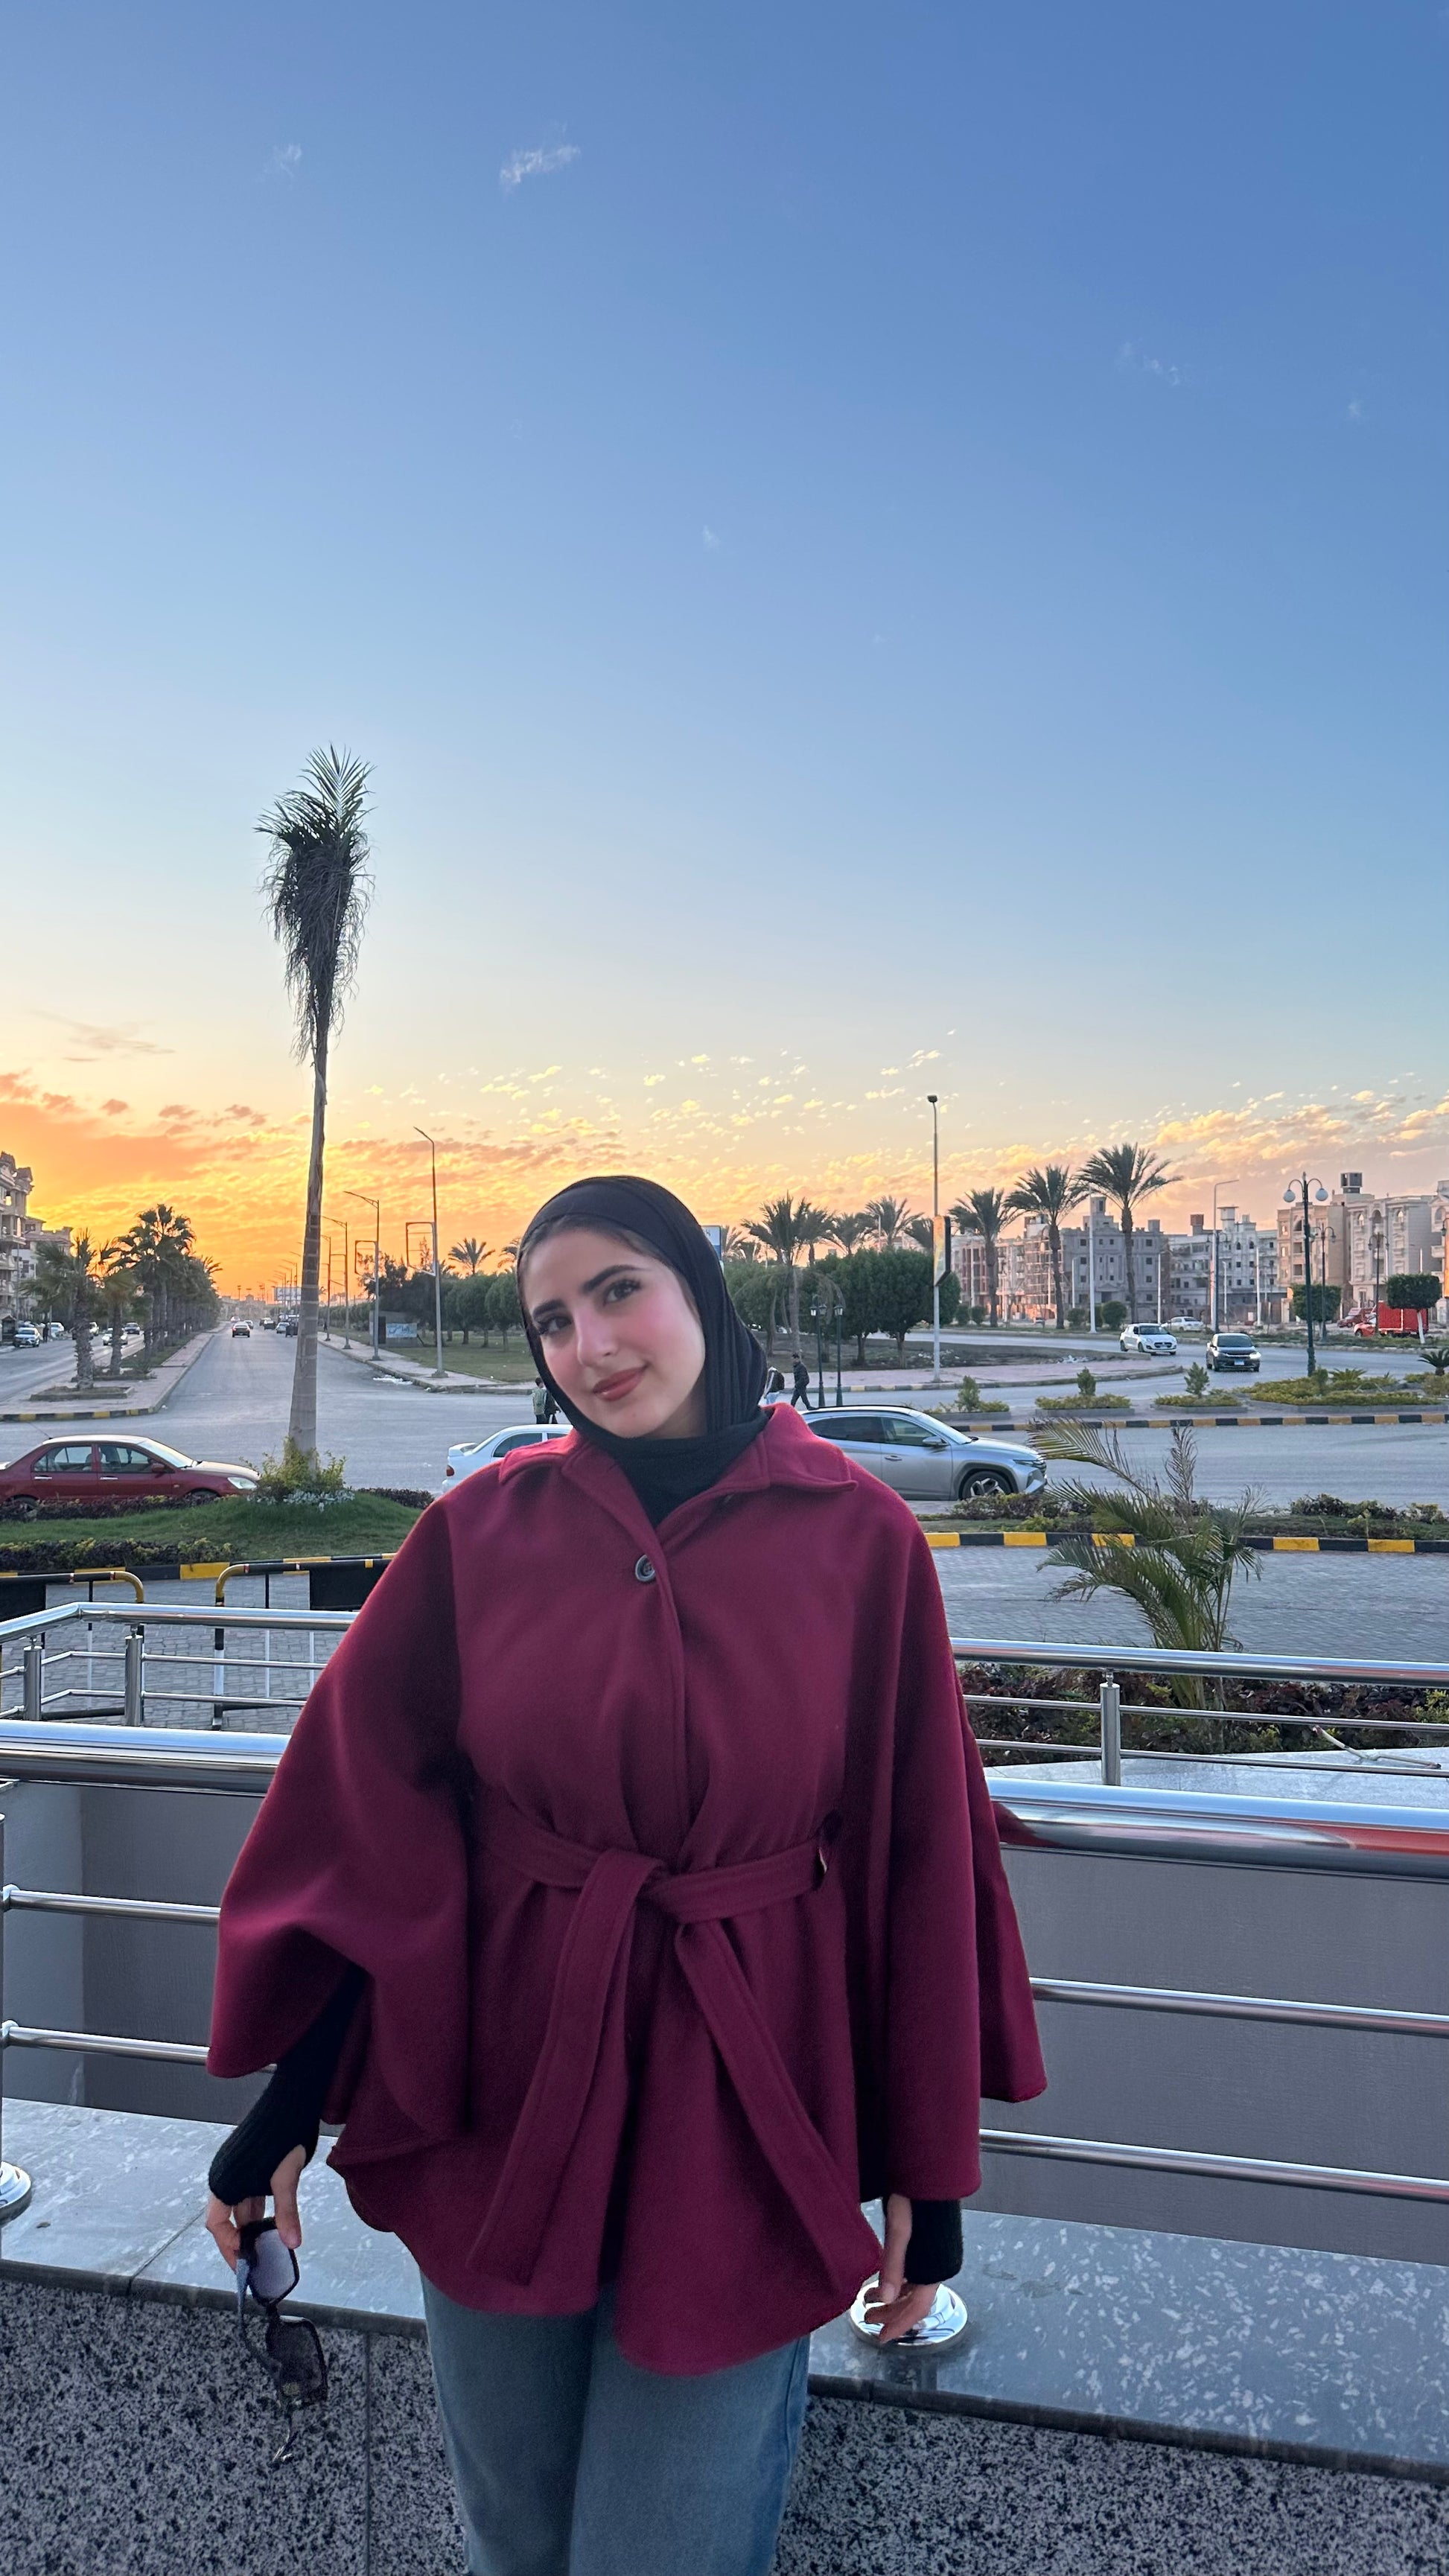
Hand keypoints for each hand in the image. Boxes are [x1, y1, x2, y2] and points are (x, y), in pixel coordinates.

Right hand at [204, 2143, 306, 2272]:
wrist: (289, 2102)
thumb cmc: (282, 2137)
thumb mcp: (285, 2180)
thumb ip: (286, 2213)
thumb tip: (292, 2243)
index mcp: (225, 2182)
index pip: (217, 2224)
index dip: (229, 2245)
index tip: (245, 2261)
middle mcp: (225, 2177)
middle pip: (226, 2217)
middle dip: (240, 2239)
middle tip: (255, 2258)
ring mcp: (237, 2170)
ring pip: (240, 2207)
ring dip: (251, 2225)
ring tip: (266, 2245)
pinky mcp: (249, 2165)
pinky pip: (248, 2195)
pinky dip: (258, 2210)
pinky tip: (272, 2221)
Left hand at [860, 2192, 938, 2344]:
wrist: (928, 2170)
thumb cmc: (915, 2196)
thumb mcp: (899, 2229)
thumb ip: (893, 2265)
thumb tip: (884, 2298)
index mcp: (934, 2267)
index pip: (918, 2308)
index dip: (899, 2325)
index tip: (881, 2338)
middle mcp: (936, 2265)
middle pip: (915, 2301)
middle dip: (891, 2313)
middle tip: (867, 2319)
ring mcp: (932, 2255)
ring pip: (913, 2288)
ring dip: (892, 2298)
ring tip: (868, 2300)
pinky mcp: (926, 2245)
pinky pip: (913, 2274)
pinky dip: (897, 2282)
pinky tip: (881, 2280)